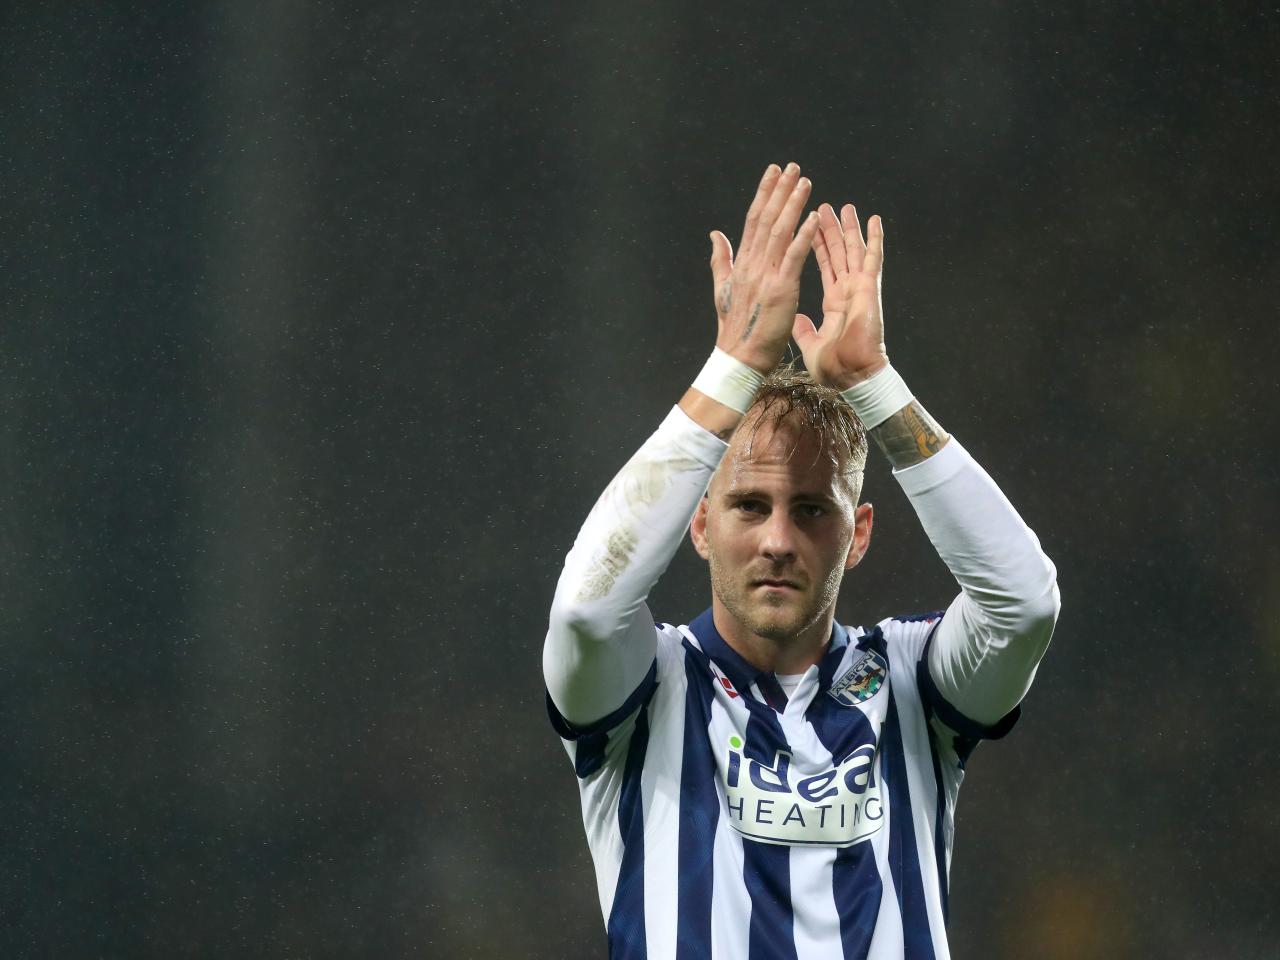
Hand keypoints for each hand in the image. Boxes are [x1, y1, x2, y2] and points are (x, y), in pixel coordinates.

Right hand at [709, 163, 820, 373]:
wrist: (738, 357)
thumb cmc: (735, 328)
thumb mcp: (722, 289)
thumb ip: (720, 259)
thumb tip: (715, 233)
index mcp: (741, 263)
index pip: (753, 219)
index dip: (764, 193)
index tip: (773, 172)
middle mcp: (752, 264)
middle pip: (766, 219)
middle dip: (780, 190)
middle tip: (792, 166)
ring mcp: (765, 275)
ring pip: (780, 232)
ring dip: (793, 205)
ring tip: (804, 182)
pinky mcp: (780, 289)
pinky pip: (793, 257)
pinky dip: (803, 237)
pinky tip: (813, 218)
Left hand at [792, 203, 888, 388]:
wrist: (852, 376)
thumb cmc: (835, 367)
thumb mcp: (810, 345)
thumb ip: (803, 329)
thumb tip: (795, 318)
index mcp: (834, 302)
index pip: (824, 266)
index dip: (817, 246)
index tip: (809, 227)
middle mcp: (847, 291)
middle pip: (838, 253)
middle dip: (830, 230)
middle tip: (824, 206)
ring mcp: (859, 288)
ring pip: (854, 250)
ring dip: (849, 228)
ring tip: (844, 206)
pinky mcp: (869, 289)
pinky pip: (873, 259)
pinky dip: (874, 239)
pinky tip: (874, 220)